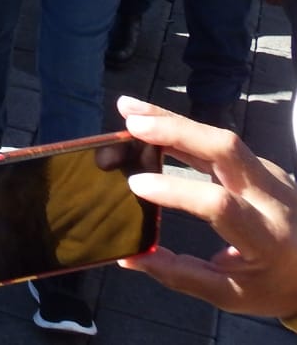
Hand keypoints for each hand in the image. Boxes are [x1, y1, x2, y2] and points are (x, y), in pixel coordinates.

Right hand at [117, 96, 296, 320]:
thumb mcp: (230, 294)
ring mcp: (272, 176)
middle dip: (175, 131)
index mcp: (266, 238)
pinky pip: (220, 143)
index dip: (175, 190)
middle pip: (226, 150)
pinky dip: (183, 130)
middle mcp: (274, 199)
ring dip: (172, 120)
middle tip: (130, 124)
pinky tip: (152, 124)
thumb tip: (128, 257)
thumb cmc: (272, 286)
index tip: (135, 184)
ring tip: (128, 109)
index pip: (219, 203)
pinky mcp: (262, 166)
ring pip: (222, 137)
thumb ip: (180, 274)